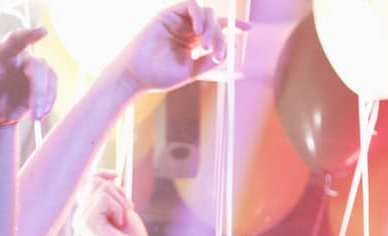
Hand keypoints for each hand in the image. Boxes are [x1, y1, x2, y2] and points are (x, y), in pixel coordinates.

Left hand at [0, 23, 54, 125]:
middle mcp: (6, 56)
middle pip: (18, 40)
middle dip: (29, 35)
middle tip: (41, 32)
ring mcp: (25, 65)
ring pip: (40, 68)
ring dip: (41, 91)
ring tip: (36, 114)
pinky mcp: (41, 77)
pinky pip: (51, 82)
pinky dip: (49, 98)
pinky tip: (41, 113)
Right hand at [74, 172, 148, 235]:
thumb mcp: (121, 209)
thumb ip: (110, 194)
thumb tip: (105, 176)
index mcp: (85, 213)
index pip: (88, 183)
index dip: (101, 174)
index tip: (116, 175)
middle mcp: (79, 216)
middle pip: (96, 181)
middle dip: (118, 192)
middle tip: (127, 212)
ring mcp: (81, 219)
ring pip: (102, 188)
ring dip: (121, 202)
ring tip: (122, 221)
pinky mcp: (87, 222)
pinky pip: (104, 198)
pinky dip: (118, 209)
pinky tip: (118, 225)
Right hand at [112, 1, 228, 93]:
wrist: (137, 76)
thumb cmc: (160, 76)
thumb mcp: (191, 71)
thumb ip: (209, 62)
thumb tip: (228, 51)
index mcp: (194, 42)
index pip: (218, 30)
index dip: (235, 27)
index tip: (249, 29)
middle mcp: (188, 29)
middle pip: (215, 23)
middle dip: (220, 36)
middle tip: (215, 53)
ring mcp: (179, 21)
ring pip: (206, 13)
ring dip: (211, 28)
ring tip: (205, 45)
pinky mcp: (169, 14)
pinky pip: (191, 5)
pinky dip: (199, 15)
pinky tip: (198, 30)